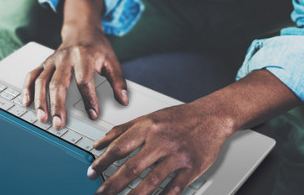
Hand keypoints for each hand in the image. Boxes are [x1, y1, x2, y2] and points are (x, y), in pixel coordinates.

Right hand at [22, 0, 128, 128]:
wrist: (81, 28)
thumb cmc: (96, 46)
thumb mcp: (112, 60)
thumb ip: (118, 81)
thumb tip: (123, 100)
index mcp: (83, 55)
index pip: (84, 80)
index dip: (89, 99)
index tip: (92, 114)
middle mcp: (65, 57)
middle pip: (58, 82)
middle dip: (57, 104)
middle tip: (59, 123)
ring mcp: (52, 60)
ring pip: (42, 80)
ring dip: (40, 100)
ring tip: (42, 118)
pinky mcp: (44, 63)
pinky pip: (32, 75)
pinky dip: (27, 89)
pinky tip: (27, 103)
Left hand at [87, 101, 233, 194]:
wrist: (211, 116)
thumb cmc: (179, 118)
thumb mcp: (148, 117)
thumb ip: (122, 130)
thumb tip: (100, 143)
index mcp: (148, 127)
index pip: (119, 147)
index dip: (102, 162)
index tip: (92, 172)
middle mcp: (161, 141)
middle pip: (132, 167)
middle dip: (113, 184)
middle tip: (101, 193)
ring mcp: (177, 155)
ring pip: (152, 180)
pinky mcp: (192, 167)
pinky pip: (175, 187)